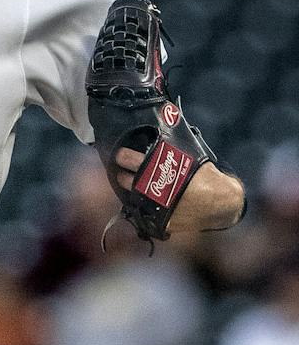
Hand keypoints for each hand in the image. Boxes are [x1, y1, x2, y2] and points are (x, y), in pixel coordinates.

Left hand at [113, 149, 245, 234]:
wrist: (224, 203)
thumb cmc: (207, 176)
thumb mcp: (191, 156)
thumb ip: (174, 146)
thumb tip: (166, 122)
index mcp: (161, 169)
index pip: (130, 159)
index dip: (123, 156)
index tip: (120, 155)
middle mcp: (155, 188)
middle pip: (126, 181)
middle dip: (123, 176)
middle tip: (123, 173)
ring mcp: (157, 207)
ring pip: (133, 198)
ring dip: (132, 192)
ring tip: (133, 187)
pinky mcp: (162, 222)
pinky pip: (145, 215)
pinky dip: (144, 208)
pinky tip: (146, 202)